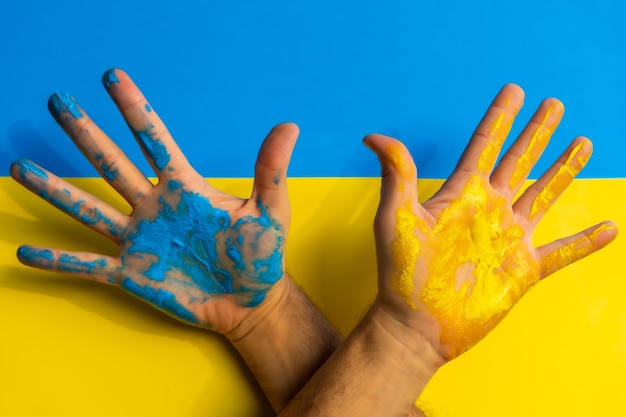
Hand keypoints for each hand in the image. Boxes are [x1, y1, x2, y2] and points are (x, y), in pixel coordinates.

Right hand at [11, 69, 298, 333]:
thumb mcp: (270, 210)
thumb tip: (288, 125)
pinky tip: (24, 253)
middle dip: (86, 134)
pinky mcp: (133, 274)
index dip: (134, 109)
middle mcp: (155, 208)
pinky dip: (58, 261)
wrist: (252, 301)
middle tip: (57, 102)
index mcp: (185, 188)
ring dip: (56, 190)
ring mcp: (141, 240)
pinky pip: (88, 266)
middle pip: (113, 164)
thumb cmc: (261, 254)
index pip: (155, 140)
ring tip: (20, 168)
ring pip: (90, 209)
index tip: (112, 77)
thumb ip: (271, 170)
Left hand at [365, 84, 616, 358]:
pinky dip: (586, 242)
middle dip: (537, 133)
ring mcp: (508, 239)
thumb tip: (373, 135)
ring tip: (583, 144)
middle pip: (519, 162)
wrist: (418, 324)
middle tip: (555, 104)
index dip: (500, 118)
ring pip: (543, 195)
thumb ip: (396, 175)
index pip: (484, 146)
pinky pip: (563, 252)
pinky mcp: (524, 270)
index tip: (514, 90)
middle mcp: (488, 211)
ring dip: (564, 170)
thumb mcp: (397, 218)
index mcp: (461, 195)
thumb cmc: (402, 273)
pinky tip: (609, 229)